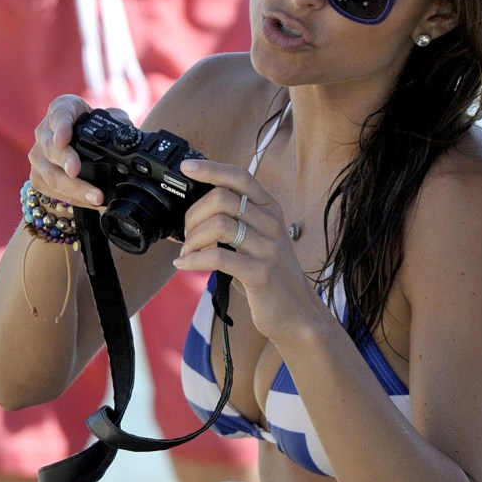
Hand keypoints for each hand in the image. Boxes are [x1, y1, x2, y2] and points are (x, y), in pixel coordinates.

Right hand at [30, 95, 128, 208]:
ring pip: (50, 174)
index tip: (62, 139)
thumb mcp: (108, 119)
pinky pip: (52, 190)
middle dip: (64, 160)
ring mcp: (38, 155)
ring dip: (73, 188)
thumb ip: (119, 120)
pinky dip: (74, 199)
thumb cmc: (94, 129)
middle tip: (75, 171)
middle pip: (50, 147)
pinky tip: (91, 203)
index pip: (59, 113)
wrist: (79, 148)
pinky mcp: (37, 176)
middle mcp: (45, 131)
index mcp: (63, 109)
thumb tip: (128, 131)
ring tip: (95, 198)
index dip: (60, 126)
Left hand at [173, 158, 318, 342]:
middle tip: (186, 235)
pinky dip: (193, 260)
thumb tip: (190, 217)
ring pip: (218, 224)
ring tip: (187, 252)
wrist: (297, 313)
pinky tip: (184, 265)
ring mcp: (268, 247)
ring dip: (192, 238)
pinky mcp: (261, 273)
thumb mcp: (256, 241)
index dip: (211, 168)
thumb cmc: (269, 276)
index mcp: (270, 209)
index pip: (240, 177)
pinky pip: (218, 257)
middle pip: (222, 198)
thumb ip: (233, 224)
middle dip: (193, 214)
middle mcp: (272, 223)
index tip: (186, 168)